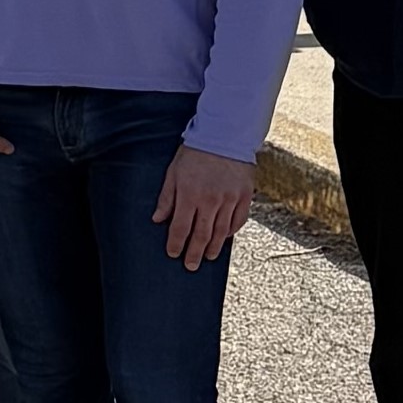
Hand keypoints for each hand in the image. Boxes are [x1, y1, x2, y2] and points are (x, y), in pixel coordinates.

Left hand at [154, 146, 254, 266]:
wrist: (225, 136)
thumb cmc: (195, 153)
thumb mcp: (173, 172)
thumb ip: (166, 198)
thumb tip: (157, 219)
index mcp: (190, 195)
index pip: (181, 228)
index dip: (176, 244)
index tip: (173, 254)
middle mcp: (211, 201)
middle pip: (202, 235)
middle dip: (194, 253)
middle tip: (190, 266)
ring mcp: (230, 200)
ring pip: (221, 231)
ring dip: (214, 247)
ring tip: (208, 257)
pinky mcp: (245, 196)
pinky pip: (239, 220)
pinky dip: (232, 231)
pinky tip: (225, 238)